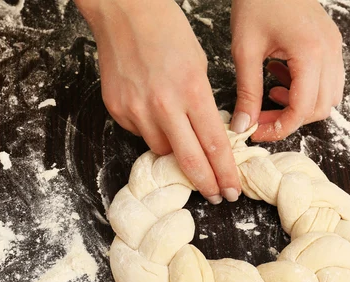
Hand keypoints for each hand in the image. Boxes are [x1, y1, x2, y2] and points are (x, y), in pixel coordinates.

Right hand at [75, 0, 239, 203]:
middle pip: (189, 160)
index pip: (214, 145)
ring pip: (161, 150)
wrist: (125, 12)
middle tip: (217, 196)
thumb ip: (200, 103)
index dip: (225, 173)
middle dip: (206, 183)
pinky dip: (151, 130)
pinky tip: (152, 112)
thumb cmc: (167, 31)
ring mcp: (136, 110)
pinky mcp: (117, 110)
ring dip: (175, 152)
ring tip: (180, 138)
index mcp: (191, 91)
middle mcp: (163, 106)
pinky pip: (140, 133)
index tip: (232, 189)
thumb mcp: (198, 65)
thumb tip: (201, 134)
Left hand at [229, 0, 343, 139]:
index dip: (280, 127)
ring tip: (270, 92)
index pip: (303, 108)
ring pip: (328, 96)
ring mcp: (333, 46)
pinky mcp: (330, 43)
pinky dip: (306, 88)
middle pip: (321, 108)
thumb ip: (247, 92)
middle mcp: (330, 51)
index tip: (257, 132)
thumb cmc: (257, 2)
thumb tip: (243, 125)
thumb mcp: (245, 51)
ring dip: (300, 105)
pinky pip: (327, 79)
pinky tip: (280, 76)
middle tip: (260, 118)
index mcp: (310, 53)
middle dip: (289, 119)